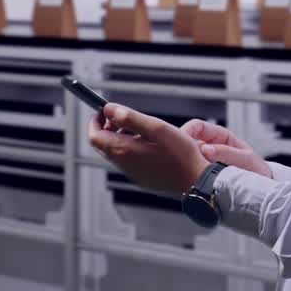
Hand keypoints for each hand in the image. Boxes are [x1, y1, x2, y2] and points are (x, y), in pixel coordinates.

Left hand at [88, 103, 208, 196]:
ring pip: (115, 153)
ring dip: (119, 137)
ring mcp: (133, 174)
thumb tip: (109, 109)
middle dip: (107, 128)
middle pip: (103, 145)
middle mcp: (124, 165)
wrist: (195, 181)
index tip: (103, 109)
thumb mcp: (157, 128)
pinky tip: (148, 142)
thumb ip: (130, 118)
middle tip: (119, 116)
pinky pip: (127, 161)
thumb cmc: (181, 155)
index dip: (95, 121)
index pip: (94, 136)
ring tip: (138, 127)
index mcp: (124, 151)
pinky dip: (130, 147)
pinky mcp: (142, 178)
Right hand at [181, 118, 272, 178]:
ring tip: (194, 173)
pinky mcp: (203, 176)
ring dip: (188, 164)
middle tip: (182, 159)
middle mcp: (211, 148)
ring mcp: (206, 162)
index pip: (198, 127)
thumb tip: (206, 149)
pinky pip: (193, 173)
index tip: (181, 139)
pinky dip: (191, 176)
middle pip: (189, 142)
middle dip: (184, 149)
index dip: (187, 131)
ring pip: (189, 159)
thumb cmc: (256, 171)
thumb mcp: (245, 159)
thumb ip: (226, 153)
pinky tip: (194, 182)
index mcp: (221, 137)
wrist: (261, 191)